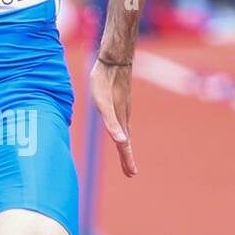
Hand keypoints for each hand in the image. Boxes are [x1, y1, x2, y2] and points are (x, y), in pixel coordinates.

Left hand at [90, 58, 136, 176]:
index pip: (124, 145)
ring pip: (125, 132)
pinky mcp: (120, 102)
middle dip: (127, 158)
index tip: (131, 174)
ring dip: (125, 147)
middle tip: (130, 173)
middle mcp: (123, 117)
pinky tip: (121, 132)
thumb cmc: (104, 81)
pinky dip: (123, 133)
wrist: (114, 59)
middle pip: (126, 142)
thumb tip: (121, 142)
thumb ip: (111, 123)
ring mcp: (123, 109)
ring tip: (126, 156)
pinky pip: (122, 123)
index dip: (127, 160)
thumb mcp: (103, 103)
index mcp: (119, 121)